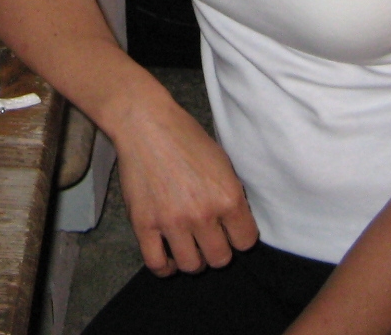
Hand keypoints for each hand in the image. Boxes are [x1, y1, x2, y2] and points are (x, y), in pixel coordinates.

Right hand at [109, 89, 256, 274]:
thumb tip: (235, 222)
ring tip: (189, 246)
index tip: (230, 231)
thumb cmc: (185, 137)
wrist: (146, 124)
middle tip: (208, 238)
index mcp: (227, 197)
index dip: (239, 237)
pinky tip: (168, 256)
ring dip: (193, 259)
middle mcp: (203, 214)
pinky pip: (157, 263)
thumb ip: (230, 195)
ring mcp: (172, 221)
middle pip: (220, 259)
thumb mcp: (222, 162)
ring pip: (191, 265)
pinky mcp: (144, 224)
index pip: (246, 242)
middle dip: (217, 250)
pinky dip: (165, 267)